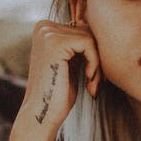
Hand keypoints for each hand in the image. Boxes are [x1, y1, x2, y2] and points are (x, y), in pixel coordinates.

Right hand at [22, 17, 101, 134]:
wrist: (42, 115)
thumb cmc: (59, 93)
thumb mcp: (71, 62)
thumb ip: (80, 44)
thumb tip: (98, 25)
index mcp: (45, 29)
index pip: (84, 30)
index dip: (94, 54)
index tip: (93, 78)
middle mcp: (44, 27)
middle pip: (88, 32)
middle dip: (96, 59)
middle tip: (94, 84)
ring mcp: (47, 33)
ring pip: (90, 38)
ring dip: (97, 65)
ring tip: (92, 85)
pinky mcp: (55, 42)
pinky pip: (89, 44)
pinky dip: (95, 64)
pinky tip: (88, 80)